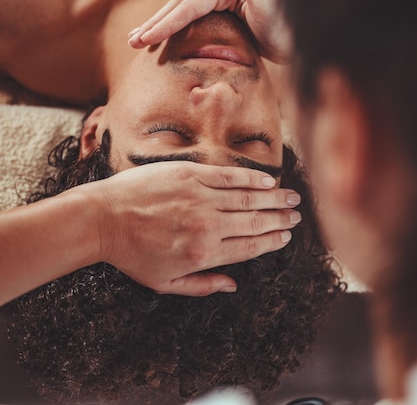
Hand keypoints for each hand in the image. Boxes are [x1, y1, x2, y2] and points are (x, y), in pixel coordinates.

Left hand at [91, 161, 300, 295]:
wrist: (103, 218)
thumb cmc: (131, 254)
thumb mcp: (164, 283)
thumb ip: (202, 286)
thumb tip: (233, 285)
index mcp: (203, 255)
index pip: (249, 247)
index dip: (271, 240)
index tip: (286, 235)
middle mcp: (207, 226)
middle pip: (255, 221)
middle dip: (279, 218)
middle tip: (297, 215)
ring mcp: (200, 197)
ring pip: (248, 198)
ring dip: (273, 198)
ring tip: (292, 197)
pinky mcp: (190, 175)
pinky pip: (228, 176)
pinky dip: (250, 178)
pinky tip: (267, 180)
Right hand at [128, 0, 290, 63]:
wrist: (303, 41)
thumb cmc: (290, 29)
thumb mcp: (274, 11)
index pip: (190, 5)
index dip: (165, 22)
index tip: (145, 38)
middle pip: (181, 5)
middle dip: (156, 23)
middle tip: (132, 41)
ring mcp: (223, 1)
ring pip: (183, 12)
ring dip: (160, 25)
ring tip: (136, 40)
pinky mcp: (224, 14)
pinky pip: (192, 21)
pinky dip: (174, 30)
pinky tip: (162, 40)